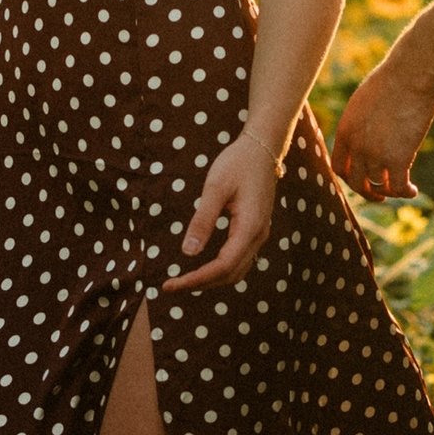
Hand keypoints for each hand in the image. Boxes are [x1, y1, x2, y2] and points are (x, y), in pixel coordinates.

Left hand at [163, 136, 280, 294]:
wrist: (262, 148)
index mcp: (249, 228)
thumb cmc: (237, 163)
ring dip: (211, 280)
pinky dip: (220, 270)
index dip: (196, 279)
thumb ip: (202, 220)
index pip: (222, 266)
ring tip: (184, 280)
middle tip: (171, 286)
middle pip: (230, 274)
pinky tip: (202, 266)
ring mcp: (259, 235)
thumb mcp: (215, 188)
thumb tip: (188, 253)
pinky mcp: (255, 230)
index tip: (171, 284)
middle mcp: (258, 236)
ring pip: (237, 270)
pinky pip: (239, 260)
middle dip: (200, 284)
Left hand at [332, 60, 433, 201]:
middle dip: (367, 191)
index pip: (338, 166)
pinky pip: (398, 186)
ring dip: (390, 191)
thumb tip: (371, 129)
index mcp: (345, 131)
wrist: (410, 76)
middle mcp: (356, 147)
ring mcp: (376, 155)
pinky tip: (412, 190)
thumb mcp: (366, 100)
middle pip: (356, 182)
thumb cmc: (392, 80)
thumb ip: (363, 121)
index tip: (361, 178)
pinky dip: (405, 192)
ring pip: (378, 186)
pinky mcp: (398, 160)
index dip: (349, 176)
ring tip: (402, 189)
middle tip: (379, 194)